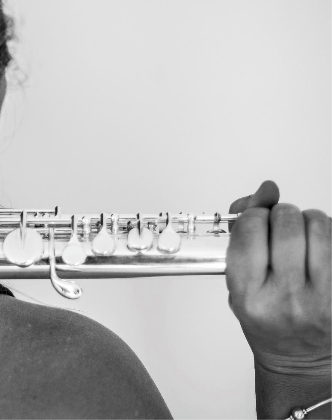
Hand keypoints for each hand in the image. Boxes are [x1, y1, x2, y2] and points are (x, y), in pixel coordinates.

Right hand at [226, 180, 331, 376]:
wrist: (299, 357)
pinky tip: (319, 248)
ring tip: (300, 238)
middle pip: (286, 221)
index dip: (252, 215)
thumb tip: (265, 189)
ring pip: (318, 223)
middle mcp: (286, 296)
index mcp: (249, 295)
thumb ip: (244, 234)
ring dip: (306, 221)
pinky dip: (327, 234)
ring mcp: (323, 295)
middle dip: (280, 214)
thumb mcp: (238, 283)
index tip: (254, 221)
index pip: (250, 229)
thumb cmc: (266, 319)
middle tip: (277, 228)